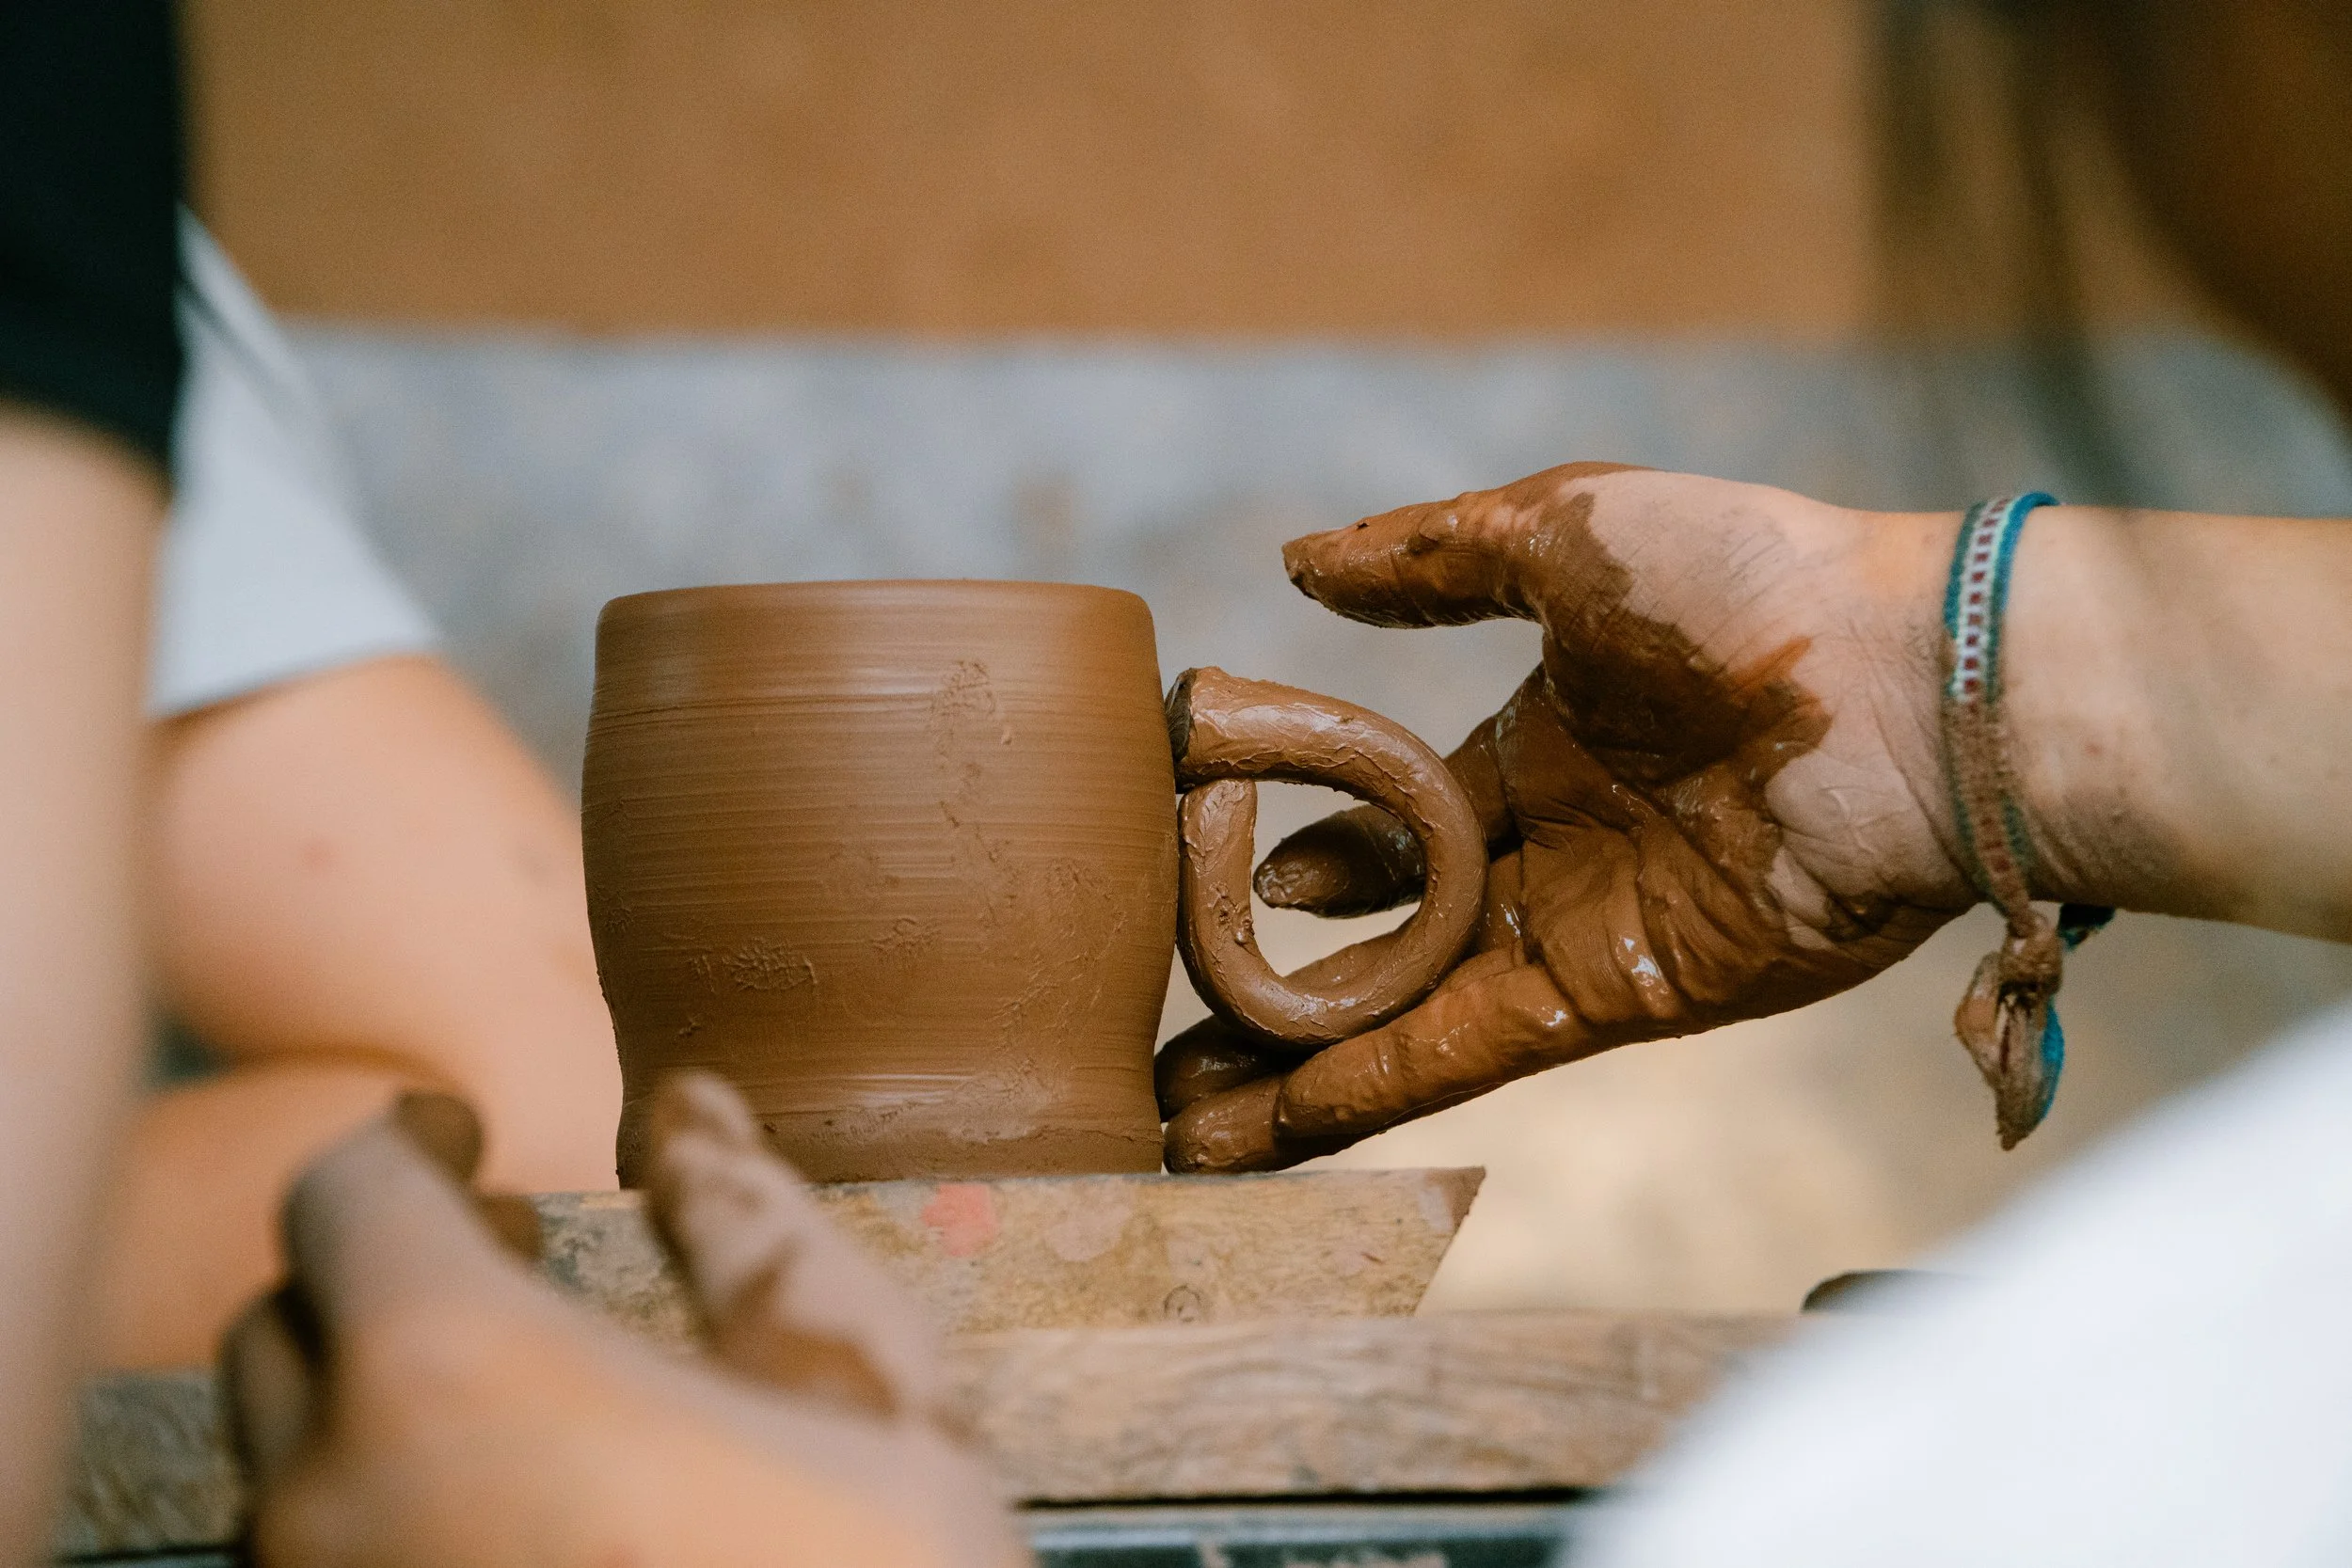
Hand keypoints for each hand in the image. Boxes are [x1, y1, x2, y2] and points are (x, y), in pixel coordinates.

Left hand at [221, 1083, 1018, 1567]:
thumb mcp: (859, 1388)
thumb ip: (754, 1223)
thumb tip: (692, 1107)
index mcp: (452, 1371)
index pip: (344, 1194)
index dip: (403, 1143)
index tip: (461, 1136)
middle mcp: (332, 1500)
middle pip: (284, 1330)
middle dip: (382, 1273)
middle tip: (501, 1254)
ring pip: (288, 1474)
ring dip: (373, 1407)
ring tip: (513, 1402)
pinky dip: (382, 1519)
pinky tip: (510, 1526)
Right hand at [1160, 463, 1973, 1171]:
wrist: (1906, 683)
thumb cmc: (1752, 579)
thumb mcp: (1565, 531)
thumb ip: (1430, 557)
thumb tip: (1300, 560)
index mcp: (1540, 742)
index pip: (1396, 816)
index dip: (1312, 851)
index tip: (1222, 869)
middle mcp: (1551, 848)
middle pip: (1388, 937)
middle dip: (1284, 987)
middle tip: (1176, 1030)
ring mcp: (1581, 930)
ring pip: (1409, 1015)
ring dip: (1300, 1071)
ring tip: (1184, 1121)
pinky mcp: (1620, 996)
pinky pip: (1467, 1050)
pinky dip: (1369, 1087)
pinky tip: (1271, 1123)